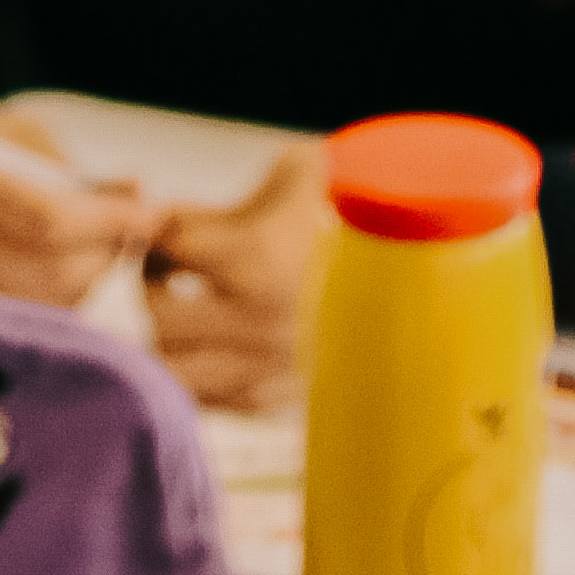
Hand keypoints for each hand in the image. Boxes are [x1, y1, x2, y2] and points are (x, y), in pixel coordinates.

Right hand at [0, 112, 148, 309]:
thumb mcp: (8, 135)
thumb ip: (71, 167)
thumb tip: (135, 193)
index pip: (49, 216)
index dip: (107, 220)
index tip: (151, 212)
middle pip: (55, 274)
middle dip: (107, 254)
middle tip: (130, 229)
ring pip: (47, 307)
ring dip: (89, 280)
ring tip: (94, 245)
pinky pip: (25, 326)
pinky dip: (60, 304)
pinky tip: (65, 273)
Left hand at [145, 144, 333, 406]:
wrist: (421, 275)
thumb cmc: (357, 212)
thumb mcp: (305, 173)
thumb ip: (233, 180)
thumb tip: (173, 204)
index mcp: (258, 261)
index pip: (167, 247)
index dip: (158, 230)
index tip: (166, 227)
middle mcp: (259, 325)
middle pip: (160, 316)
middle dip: (153, 286)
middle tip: (166, 271)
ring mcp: (270, 370)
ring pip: (176, 372)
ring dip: (172, 339)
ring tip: (185, 312)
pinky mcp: (279, 401)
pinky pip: (212, 400)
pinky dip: (203, 374)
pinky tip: (216, 345)